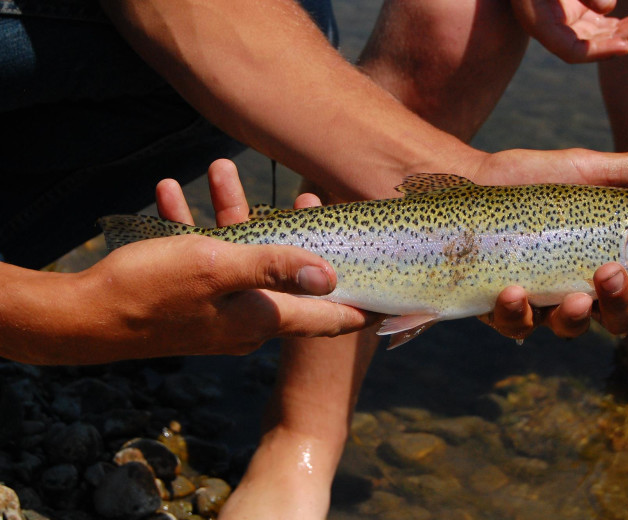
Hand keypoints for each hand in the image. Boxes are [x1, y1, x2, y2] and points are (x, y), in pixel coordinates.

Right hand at [66, 160, 373, 363]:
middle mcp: (246, 319)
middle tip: (306, 196)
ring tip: (219, 168)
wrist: (82, 320)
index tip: (392, 295)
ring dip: (231, 212)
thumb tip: (328, 273)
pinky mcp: (188, 299)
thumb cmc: (150, 292)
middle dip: (295, 231)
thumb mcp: (216, 268)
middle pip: (287, 272)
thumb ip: (274, 267)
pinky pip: (203, 259)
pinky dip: (193, 227)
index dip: (363, 307)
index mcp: (262, 317)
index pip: (329, 316)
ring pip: (240, 255)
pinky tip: (173, 193)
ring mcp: (217, 310)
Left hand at [474, 147, 627, 339]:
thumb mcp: (585, 171)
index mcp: (613, 258)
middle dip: (622, 303)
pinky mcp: (504, 307)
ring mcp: (544, 301)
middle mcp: (584, 286)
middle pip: (619, 316)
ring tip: (570, 296)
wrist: (472, 181)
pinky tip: (513, 290)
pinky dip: (517, 313)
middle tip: (610, 272)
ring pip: (570, 328)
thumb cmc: (534, 180)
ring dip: (574, 318)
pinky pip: (516, 324)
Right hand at [510, 0, 627, 62]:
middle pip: (586, 46)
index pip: (571, 51)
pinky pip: (596, 24)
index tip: (627, 46)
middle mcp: (550, 26)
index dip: (599, 52)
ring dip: (621, 33)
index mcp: (539, 22)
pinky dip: (617, 24)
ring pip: (594, 37)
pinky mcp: (572, 10)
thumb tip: (608, 8)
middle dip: (617, 39)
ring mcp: (561, 20)